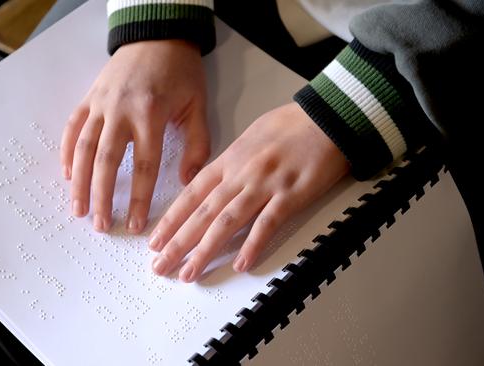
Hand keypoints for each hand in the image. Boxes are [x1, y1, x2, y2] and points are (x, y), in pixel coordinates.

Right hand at [60, 40, 209, 233]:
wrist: (157, 35)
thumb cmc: (181, 72)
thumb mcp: (197, 105)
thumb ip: (196, 144)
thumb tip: (187, 181)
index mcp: (151, 115)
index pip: (144, 165)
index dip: (139, 198)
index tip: (134, 224)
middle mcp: (121, 111)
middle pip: (107, 162)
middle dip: (103, 197)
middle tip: (101, 225)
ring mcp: (101, 103)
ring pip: (85, 147)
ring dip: (79, 181)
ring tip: (78, 209)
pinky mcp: (89, 97)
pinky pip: (73, 127)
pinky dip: (68, 152)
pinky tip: (67, 174)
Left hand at [148, 103, 349, 281]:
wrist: (327, 116)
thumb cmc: (291, 124)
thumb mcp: (250, 137)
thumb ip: (230, 162)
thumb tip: (213, 182)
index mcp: (229, 160)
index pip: (191, 195)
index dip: (171, 220)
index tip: (155, 240)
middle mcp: (241, 174)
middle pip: (202, 214)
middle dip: (177, 243)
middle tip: (160, 266)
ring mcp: (265, 185)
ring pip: (227, 222)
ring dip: (205, 250)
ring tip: (188, 272)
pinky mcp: (291, 195)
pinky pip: (268, 224)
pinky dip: (253, 245)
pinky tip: (240, 264)